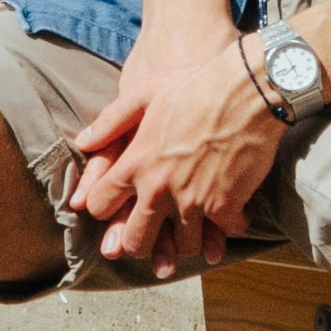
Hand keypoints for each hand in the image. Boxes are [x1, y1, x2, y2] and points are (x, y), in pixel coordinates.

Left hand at [65, 16, 283, 279]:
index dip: (105, 208)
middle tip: (151, 235)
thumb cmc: (195, 84)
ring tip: (192, 228)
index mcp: (136, 163)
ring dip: (186, 239)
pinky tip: (229, 215)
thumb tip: (82, 142)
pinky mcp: (226, 207)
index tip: (115, 207)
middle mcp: (159, 189)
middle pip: (137, 241)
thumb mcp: (145, 92)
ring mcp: (193, 202)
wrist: (248, 89)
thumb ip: (111, 122)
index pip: (102, 205)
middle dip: (140, 242)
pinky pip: (222, 234)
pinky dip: (225, 228)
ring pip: (182, 246)